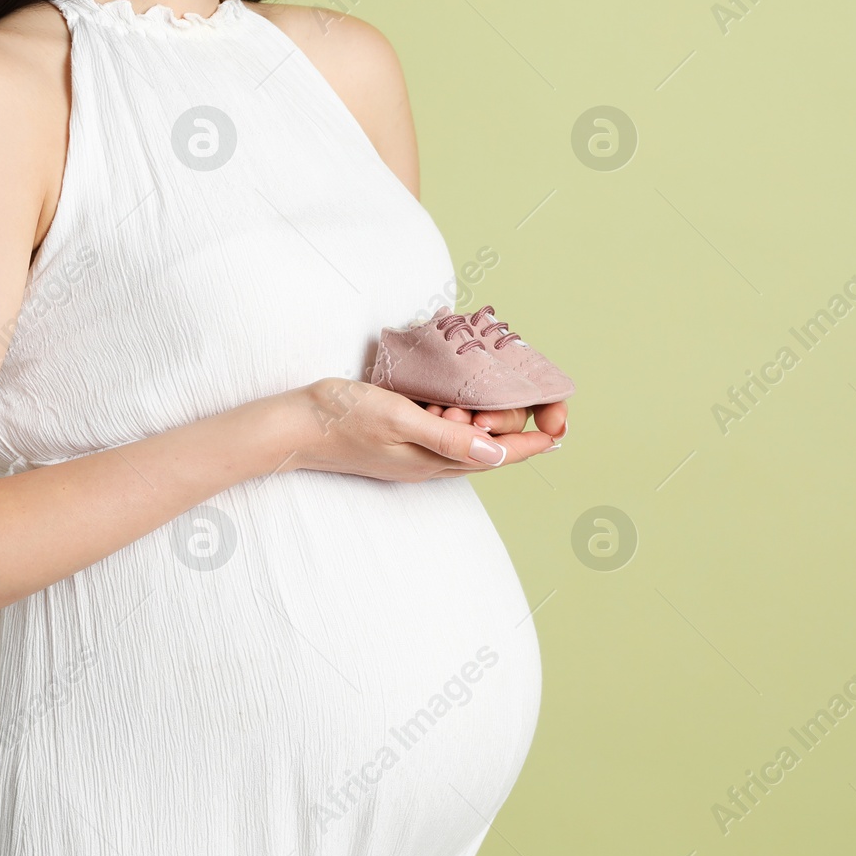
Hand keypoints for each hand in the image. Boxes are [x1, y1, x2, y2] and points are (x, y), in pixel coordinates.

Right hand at [284, 378, 557, 481]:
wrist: (294, 427)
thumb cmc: (342, 418)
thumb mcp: (398, 418)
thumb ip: (447, 436)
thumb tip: (497, 449)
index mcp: (436, 461)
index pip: (500, 454)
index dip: (534, 439)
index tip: (561, 425)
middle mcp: (432, 464)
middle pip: (491, 451)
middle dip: (512, 425)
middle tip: (516, 391)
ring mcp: (417, 456)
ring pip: (470, 443)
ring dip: (487, 421)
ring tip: (493, 393)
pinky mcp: (404, 443)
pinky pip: (447, 435)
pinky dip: (463, 418)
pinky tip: (460, 400)